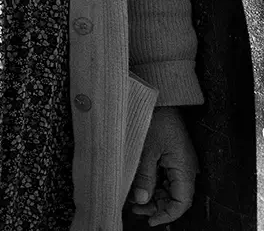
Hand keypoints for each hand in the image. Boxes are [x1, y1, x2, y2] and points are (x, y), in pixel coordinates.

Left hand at [129, 106, 196, 224]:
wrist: (160, 98)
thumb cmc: (155, 120)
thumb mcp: (146, 149)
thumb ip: (145, 176)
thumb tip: (141, 200)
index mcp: (184, 168)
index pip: (182, 202)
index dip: (167, 214)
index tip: (150, 221)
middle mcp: (184, 168)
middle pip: (175, 197)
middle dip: (156, 206)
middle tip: (134, 209)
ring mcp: (177, 163)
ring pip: (168, 189)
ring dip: (153, 196)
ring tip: (132, 200)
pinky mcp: (169, 156)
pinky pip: (164, 177)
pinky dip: (152, 184)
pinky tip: (137, 187)